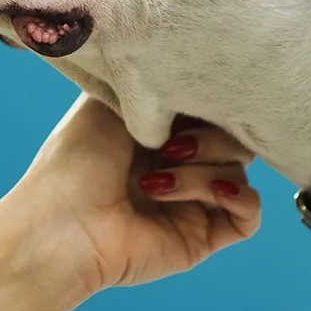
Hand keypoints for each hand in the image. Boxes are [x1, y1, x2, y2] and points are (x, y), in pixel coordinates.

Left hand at [0, 96, 260, 310]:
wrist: (62, 224)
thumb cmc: (75, 162)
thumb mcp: (111, 102)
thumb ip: (154, 83)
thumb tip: (194, 74)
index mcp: (158, 130)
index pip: (210, 107)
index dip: (209, 101)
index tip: (187, 100)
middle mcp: (179, 162)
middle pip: (234, 136)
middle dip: (210, 135)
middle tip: (169, 145)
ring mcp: (193, 200)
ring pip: (238, 170)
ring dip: (203, 169)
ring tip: (155, 182)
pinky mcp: (201, 236)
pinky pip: (248, 214)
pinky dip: (239, 197)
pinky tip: (213, 191)